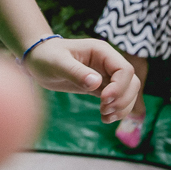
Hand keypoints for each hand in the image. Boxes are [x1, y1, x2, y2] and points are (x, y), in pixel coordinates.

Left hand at [22, 38, 138, 122]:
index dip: (120, 87)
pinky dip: (116, 110)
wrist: (38, 60)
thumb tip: (96, 83)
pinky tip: (104, 118)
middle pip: (132, 82)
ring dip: (122, 107)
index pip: (125, 70)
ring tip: (105, 117)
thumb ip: (76, 72)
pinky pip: (117, 99)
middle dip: (123, 99)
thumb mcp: (58, 63)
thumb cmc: (46, 56)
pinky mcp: (101, 87)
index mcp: (101, 51)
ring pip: (128, 92)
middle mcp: (107, 62)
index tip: (104, 99)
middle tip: (104, 110)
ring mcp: (106, 75)